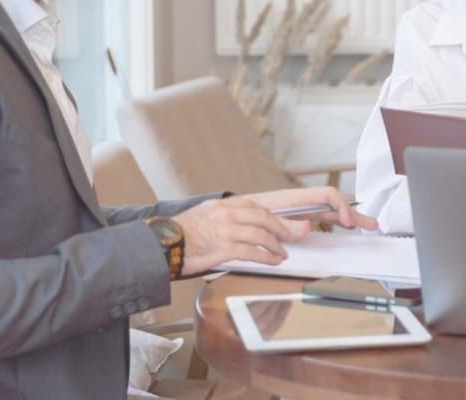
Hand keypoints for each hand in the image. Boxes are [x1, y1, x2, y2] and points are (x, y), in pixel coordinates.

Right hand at [175, 187, 375, 276]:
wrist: (161, 243)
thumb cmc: (187, 234)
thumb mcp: (211, 217)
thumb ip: (236, 219)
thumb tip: (260, 227)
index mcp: (230, 205)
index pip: (265, 207)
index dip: (287, 212)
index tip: (303, 218)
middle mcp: (230, 212)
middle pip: (268, 218)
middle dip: (288, 228)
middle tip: (302, 234)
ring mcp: (226, 228)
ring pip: (263, 234)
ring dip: (277, 245)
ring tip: (284, 253)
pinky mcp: (222, 246)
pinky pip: (251, 251)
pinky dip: (266, 256)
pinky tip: (274, 261)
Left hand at [241, 185, 376, 232]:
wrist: (227, 218)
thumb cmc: (241, 214)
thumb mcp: (260, 220)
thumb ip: (283, 224)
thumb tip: (307, 227)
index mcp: (293, 199)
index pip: (326, 195)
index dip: (340, 207)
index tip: (347, 222)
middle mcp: (300, 203)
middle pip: (332, 204)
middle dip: (352, 213)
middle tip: (370, 224)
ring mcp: (299, 211)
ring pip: (328, 212)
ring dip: (347, 218)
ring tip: (363, 225)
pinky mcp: (294, 219)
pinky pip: (320, 219)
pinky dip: (334, 222)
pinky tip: (341, 226)